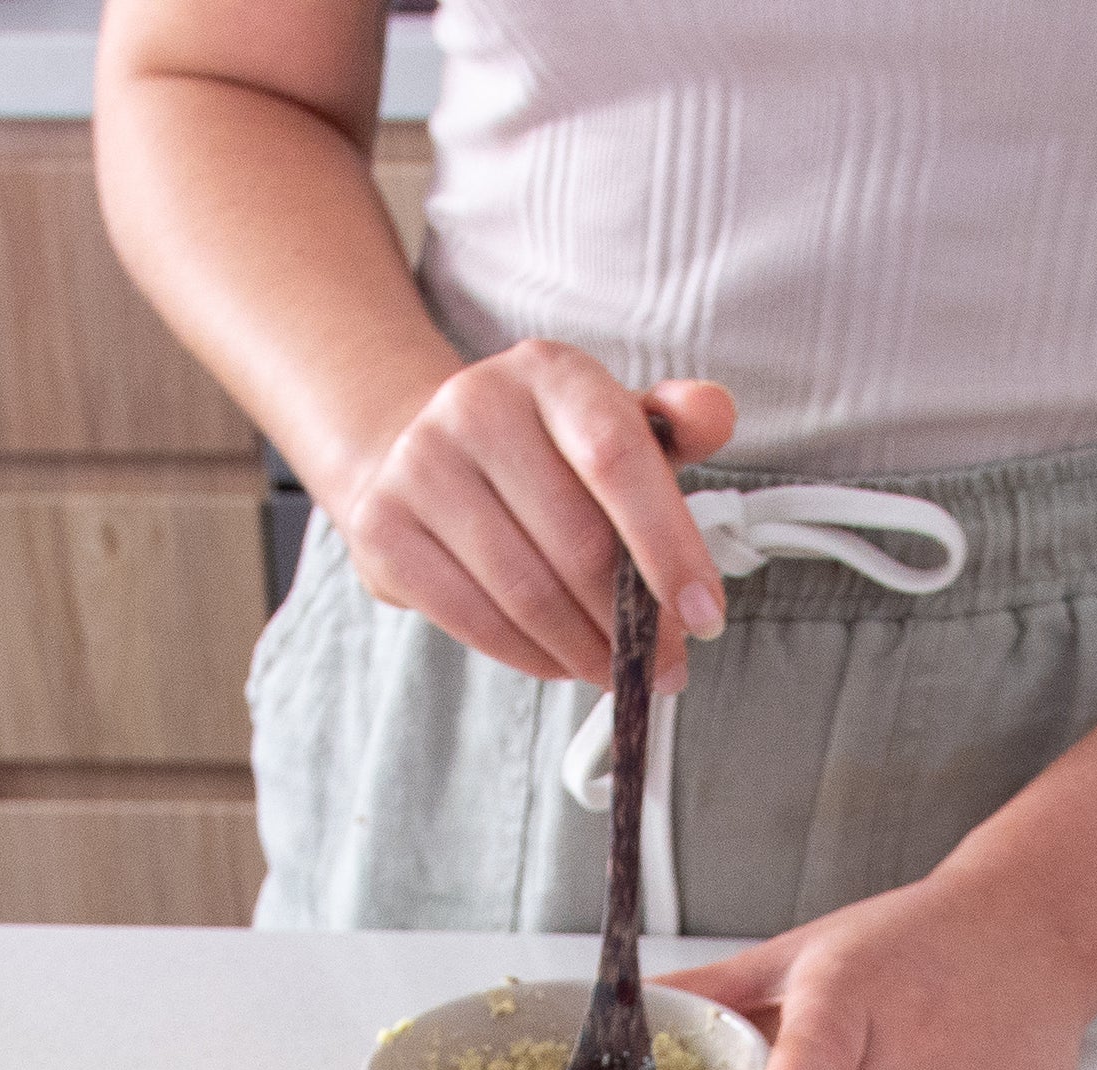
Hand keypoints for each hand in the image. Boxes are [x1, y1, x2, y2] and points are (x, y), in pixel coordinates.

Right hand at [337, 351, 737, 686]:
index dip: (668, 546)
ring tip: (617, 670)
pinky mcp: (383, 529)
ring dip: (586, 651)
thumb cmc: (545, 455)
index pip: (616, 458)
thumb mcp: (614, 424)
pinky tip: (562, 662)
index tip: (706, 617)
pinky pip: (475, 620)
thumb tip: (714, 413)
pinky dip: (532, 656)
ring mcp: (419, 465)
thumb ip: (673, 425)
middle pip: (576, 543)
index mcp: (550, 372)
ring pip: (527, 593)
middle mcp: (476, 404)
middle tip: (666, 666)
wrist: (424, 454)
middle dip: (633, 623)